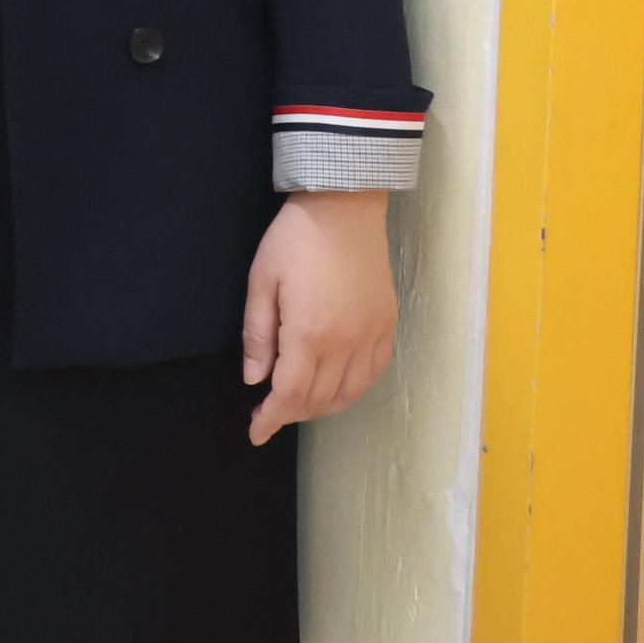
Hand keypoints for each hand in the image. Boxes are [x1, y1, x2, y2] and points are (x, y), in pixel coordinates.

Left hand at [243, 190, 397, 444]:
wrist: (344, 209)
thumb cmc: (294, 241)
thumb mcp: (261, 283)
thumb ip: (258, 335)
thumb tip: (255, 380)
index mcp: (310, 333)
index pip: (290, 394)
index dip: (272, 419)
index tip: (256, 433)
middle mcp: (347, 342)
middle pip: (320, 399)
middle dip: (292, 413)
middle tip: (269, 412)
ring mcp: (372, 335)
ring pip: (350, 393)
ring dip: (322, 406)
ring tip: (297, 402)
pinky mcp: (388, 326)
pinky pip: (373, 374)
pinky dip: (352, 390)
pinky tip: (334, 386)